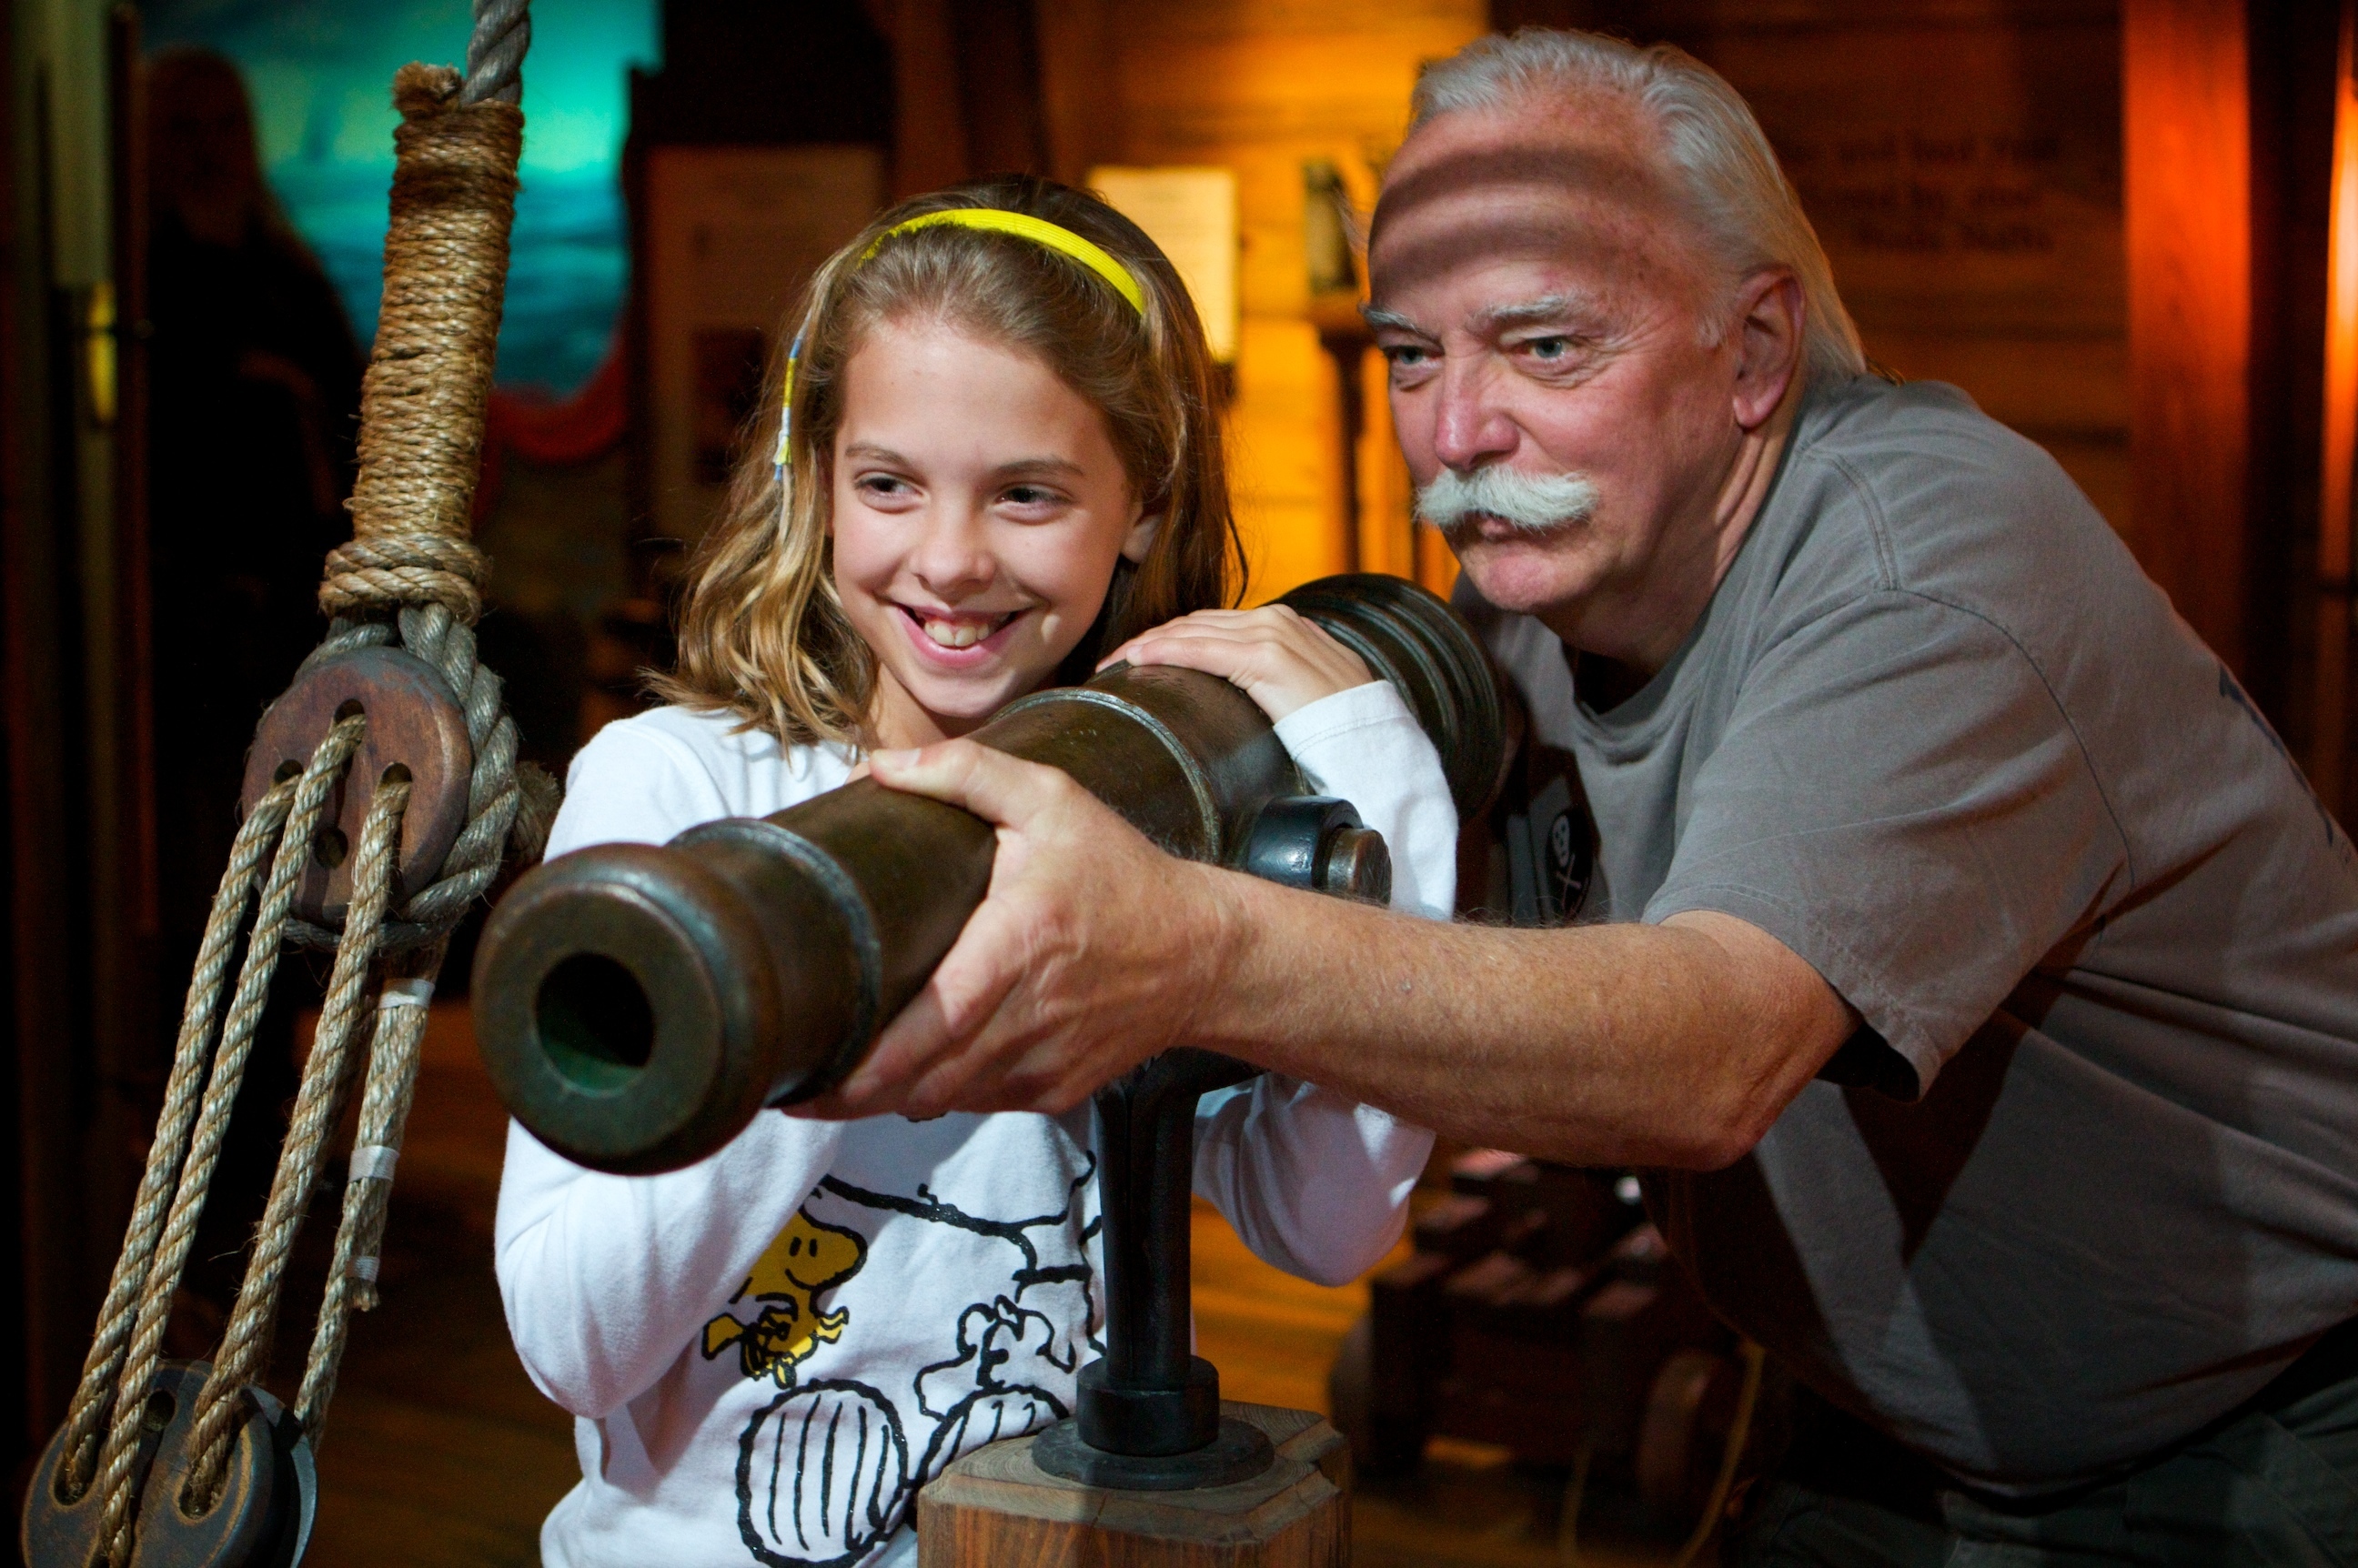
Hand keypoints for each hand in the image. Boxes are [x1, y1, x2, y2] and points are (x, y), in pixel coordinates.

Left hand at [791, 739, 1234, 1119]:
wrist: (1203, 952)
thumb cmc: (1121, 873)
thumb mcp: (1053, 801)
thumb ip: (966, 773)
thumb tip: (879, 763)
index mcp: (1019, 943)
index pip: (928, 1028)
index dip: (860, 1069)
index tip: (801, 1077)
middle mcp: (1032, 1014)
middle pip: (921, 1083)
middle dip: (852, 1095)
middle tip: (797, 1084)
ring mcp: (1045, 1062)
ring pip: (945, 1102)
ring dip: (891, 1098)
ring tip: (843, 1081)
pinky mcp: (1056, 1089)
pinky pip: (980, 1103)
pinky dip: (942, 1094)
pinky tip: (915, 1073)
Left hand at [1102, 606, 1373, 721]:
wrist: (1373, 743)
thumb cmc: (1336, 731)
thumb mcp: (1298, 696)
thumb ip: (1267, 683)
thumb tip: (1230, 697)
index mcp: (1283, 626)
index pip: (1212, 624)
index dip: (1168, 638)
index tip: (1133, 659)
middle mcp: (1276, 620)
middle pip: (1195, 622)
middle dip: (1149, 639)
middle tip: (1110, 662)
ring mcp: (1273, 635)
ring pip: (1191, 631)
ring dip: (1146, 645)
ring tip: (1113, 664)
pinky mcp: (1267, 658)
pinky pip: (1202, 649)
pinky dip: (1165, 651)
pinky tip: (1137, 661)